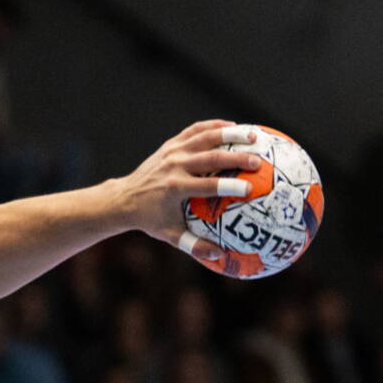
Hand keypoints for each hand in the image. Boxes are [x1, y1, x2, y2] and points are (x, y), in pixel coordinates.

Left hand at [107, 120, 268, 261]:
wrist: (124, 198)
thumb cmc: (151, 219)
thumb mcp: (170, 235)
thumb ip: (194, 245)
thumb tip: (220, 256)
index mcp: (175, 188)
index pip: (208, 186)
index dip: (230, 186)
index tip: (250, 189)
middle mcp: (174, 166)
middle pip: (210, 158)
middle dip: (236, 158)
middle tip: (259, 161)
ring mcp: (172, 152)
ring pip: (204, 137)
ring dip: (229, 134)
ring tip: (253, 135)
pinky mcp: (171, 144)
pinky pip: (195, 130)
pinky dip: (214, 126)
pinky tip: (234, 127)